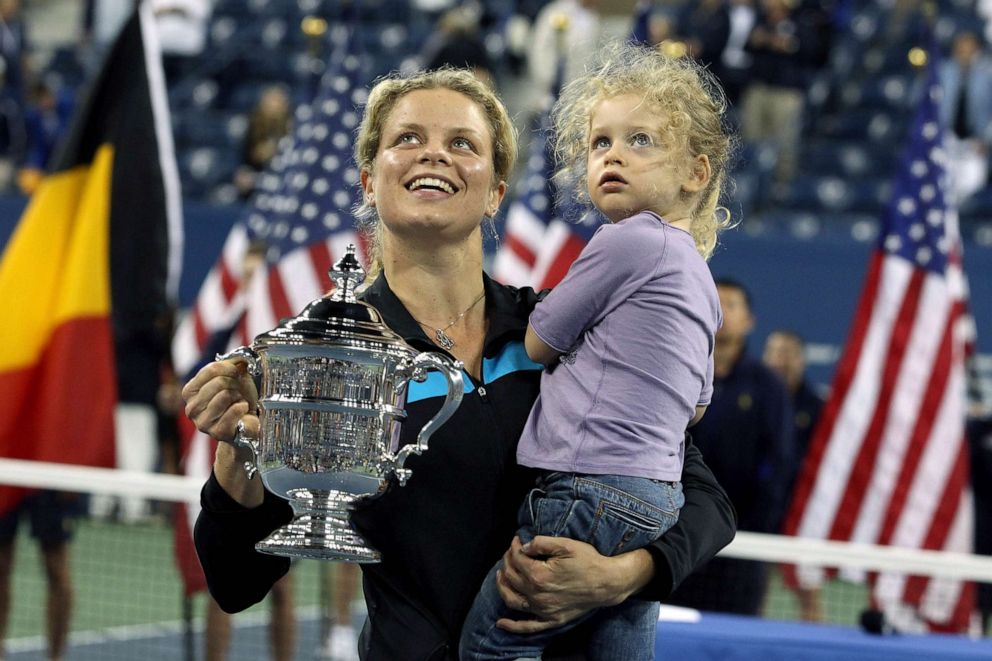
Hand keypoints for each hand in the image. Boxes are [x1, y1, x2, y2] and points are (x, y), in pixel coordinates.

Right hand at [182, 359, 258, 442]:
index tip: (237, 373)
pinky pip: (234, 410)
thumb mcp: (235, 377)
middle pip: (219, 382)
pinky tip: (241, 412)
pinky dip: (243, 408)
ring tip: (237, 403)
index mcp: (189, 391)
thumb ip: (234, 363)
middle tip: (237, 392)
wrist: (247, 422)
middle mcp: (191, 408)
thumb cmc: (238, 398)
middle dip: (235, 384)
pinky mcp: (217, 432)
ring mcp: (202, 422)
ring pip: (225, 395)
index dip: (230, 368)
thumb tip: (241, 356)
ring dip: (238, 397)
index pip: (211, 369)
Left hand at [495, 535, 650, 633]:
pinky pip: (527, 627)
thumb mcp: (565, 544)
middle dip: (508, 561)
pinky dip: (512, 626)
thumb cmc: (588, 561)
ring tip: (501, 575)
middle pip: (512, 577)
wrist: (607, 583)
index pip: (517, 560)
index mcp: (539, 576)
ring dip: (502, 587)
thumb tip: (524, 547)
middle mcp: (538, 595)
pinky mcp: (551, 620)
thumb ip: (541, 543)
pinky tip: (500, 623)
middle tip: (512, 552)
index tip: (517, 540)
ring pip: (512, 600)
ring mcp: (543, 610)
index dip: (514, 547)